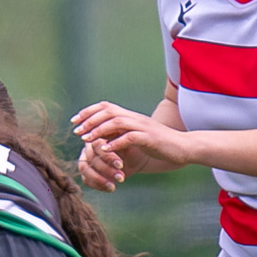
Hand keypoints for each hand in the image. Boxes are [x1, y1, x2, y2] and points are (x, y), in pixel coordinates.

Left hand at [72, 101, 191, 182]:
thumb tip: (100, 138)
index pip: (106, 106)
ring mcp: (143, 127)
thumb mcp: (136, 138)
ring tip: (86, 140)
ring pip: (117, 122)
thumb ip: (119, 135)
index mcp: (130, 117)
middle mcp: (135, 118)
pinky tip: (105, 149)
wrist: (182, 147)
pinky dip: (115, 143)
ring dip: (99, 130)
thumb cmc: (158, 145)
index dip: (88, 111)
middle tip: (76, 131)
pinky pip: (130, 137)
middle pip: (109, 111)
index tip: (74, 121)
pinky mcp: (149, 138)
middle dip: (90, 120)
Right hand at [78, 139, 149, 191]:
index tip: (121, 165)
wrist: (134, 159)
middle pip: (90, 159)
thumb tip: (114, 144)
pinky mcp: (86, 172)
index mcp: (98, 137)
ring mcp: (85, 160)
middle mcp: (88, 147)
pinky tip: (111, 188)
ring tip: (114, 186)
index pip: (96, 145)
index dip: (107, 156)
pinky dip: (98, 186)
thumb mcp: (129, 145)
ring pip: (84, 169)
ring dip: (99, 179)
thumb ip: (121, 142)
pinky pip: (86, 180)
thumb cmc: (132, 149)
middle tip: (121, 178)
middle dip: (106, 170)